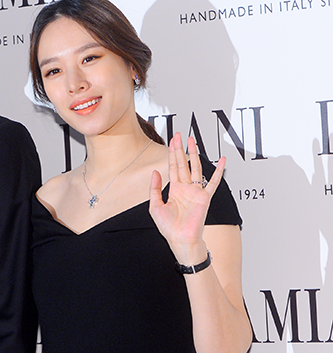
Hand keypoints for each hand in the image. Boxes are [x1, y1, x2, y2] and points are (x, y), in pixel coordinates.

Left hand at [149, 133, 224, 264]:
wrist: (180, 240)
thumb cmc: (169, 228)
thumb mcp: (155, 206)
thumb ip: (154, 188)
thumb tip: (155, 171)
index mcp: (174, 190)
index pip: (173, 167)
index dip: (172, 153)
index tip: (172, 141)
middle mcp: (185, 188)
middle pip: (183, 163)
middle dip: (180, 149)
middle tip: (179, 135)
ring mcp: (196, 192)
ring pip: (195, 168)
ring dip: (194, 154)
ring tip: (192, 140)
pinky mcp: (205, 197)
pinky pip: (213, 182)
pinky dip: (218, 171)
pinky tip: (221, 161)